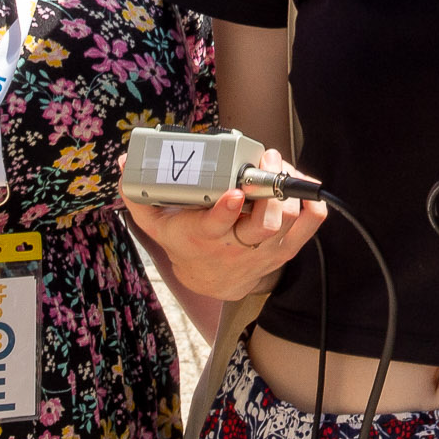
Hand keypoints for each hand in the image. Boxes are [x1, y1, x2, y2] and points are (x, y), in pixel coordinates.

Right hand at [121, 148, 326, 302]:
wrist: (210, 279)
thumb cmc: (185, 241)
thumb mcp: (156, 223)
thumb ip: (140, 195)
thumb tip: (126, 163)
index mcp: (204, 236)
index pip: (217, 225)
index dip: (227, 210)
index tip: (232, 191)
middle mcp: (237, 246)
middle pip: (264, 224)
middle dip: (270, 190)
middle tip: (267, 159)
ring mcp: (264, 249)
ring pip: (288, 223)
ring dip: (290, 191)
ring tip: (281, 166)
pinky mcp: (284, 249)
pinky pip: (308, 229)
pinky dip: (312, 207)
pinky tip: (303, 187)